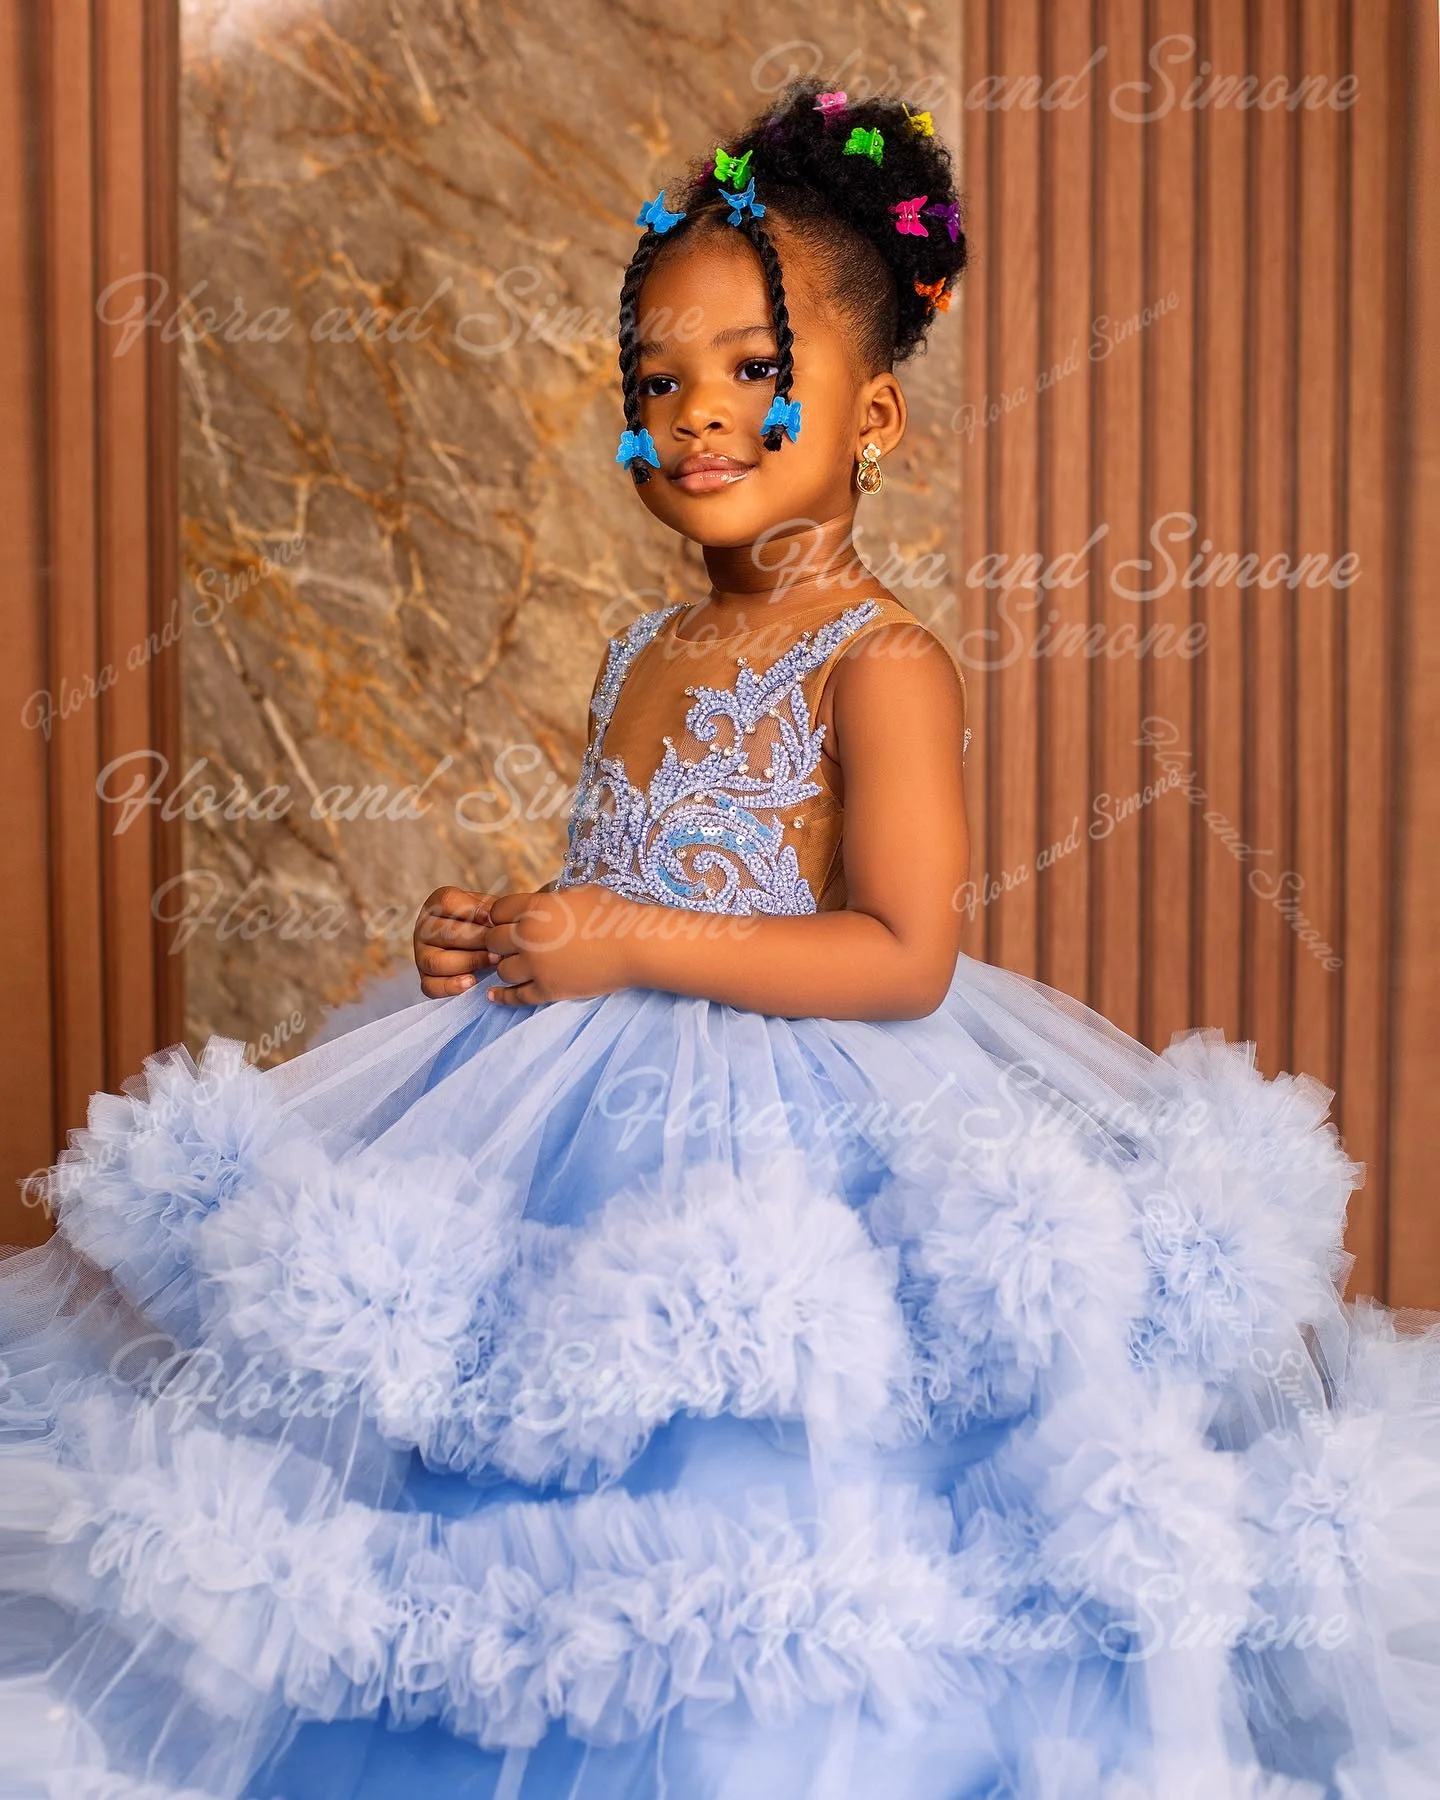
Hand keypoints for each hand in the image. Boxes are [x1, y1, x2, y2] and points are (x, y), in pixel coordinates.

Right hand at [414, 886, 497, 997]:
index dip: (472, 910)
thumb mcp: (488, 908)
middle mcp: (423, 929)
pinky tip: (472, 982)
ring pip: (437, 962)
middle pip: (446, 933)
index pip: (447, 902)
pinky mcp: (425, 978)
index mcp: (436, 905)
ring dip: (469, 962)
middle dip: (478, 939)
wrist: (480, 946)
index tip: (493, 919)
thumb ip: (493, 910)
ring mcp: (421, 955)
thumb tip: (497, 922)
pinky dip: (451, 986)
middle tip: (501, 944)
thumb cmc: (485, 923)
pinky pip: (430, 986)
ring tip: (494, 961)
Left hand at [483, 884, 635, 1005]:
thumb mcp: (578, 893)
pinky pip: (516, 996)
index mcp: (536, 908)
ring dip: (506, 966)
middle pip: (493, 941)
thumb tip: (539, 903)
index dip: (501, 915)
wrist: (635, 946)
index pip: (498, 910)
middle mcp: (529, 937)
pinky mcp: (548, 990)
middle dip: (499, 941)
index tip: (506, 921)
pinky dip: (502, 996)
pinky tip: (493, 996)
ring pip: (501, 969)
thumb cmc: (613, 913)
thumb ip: (551, 899)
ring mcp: (537, 966)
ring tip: (512, 965)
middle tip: (506, 944)